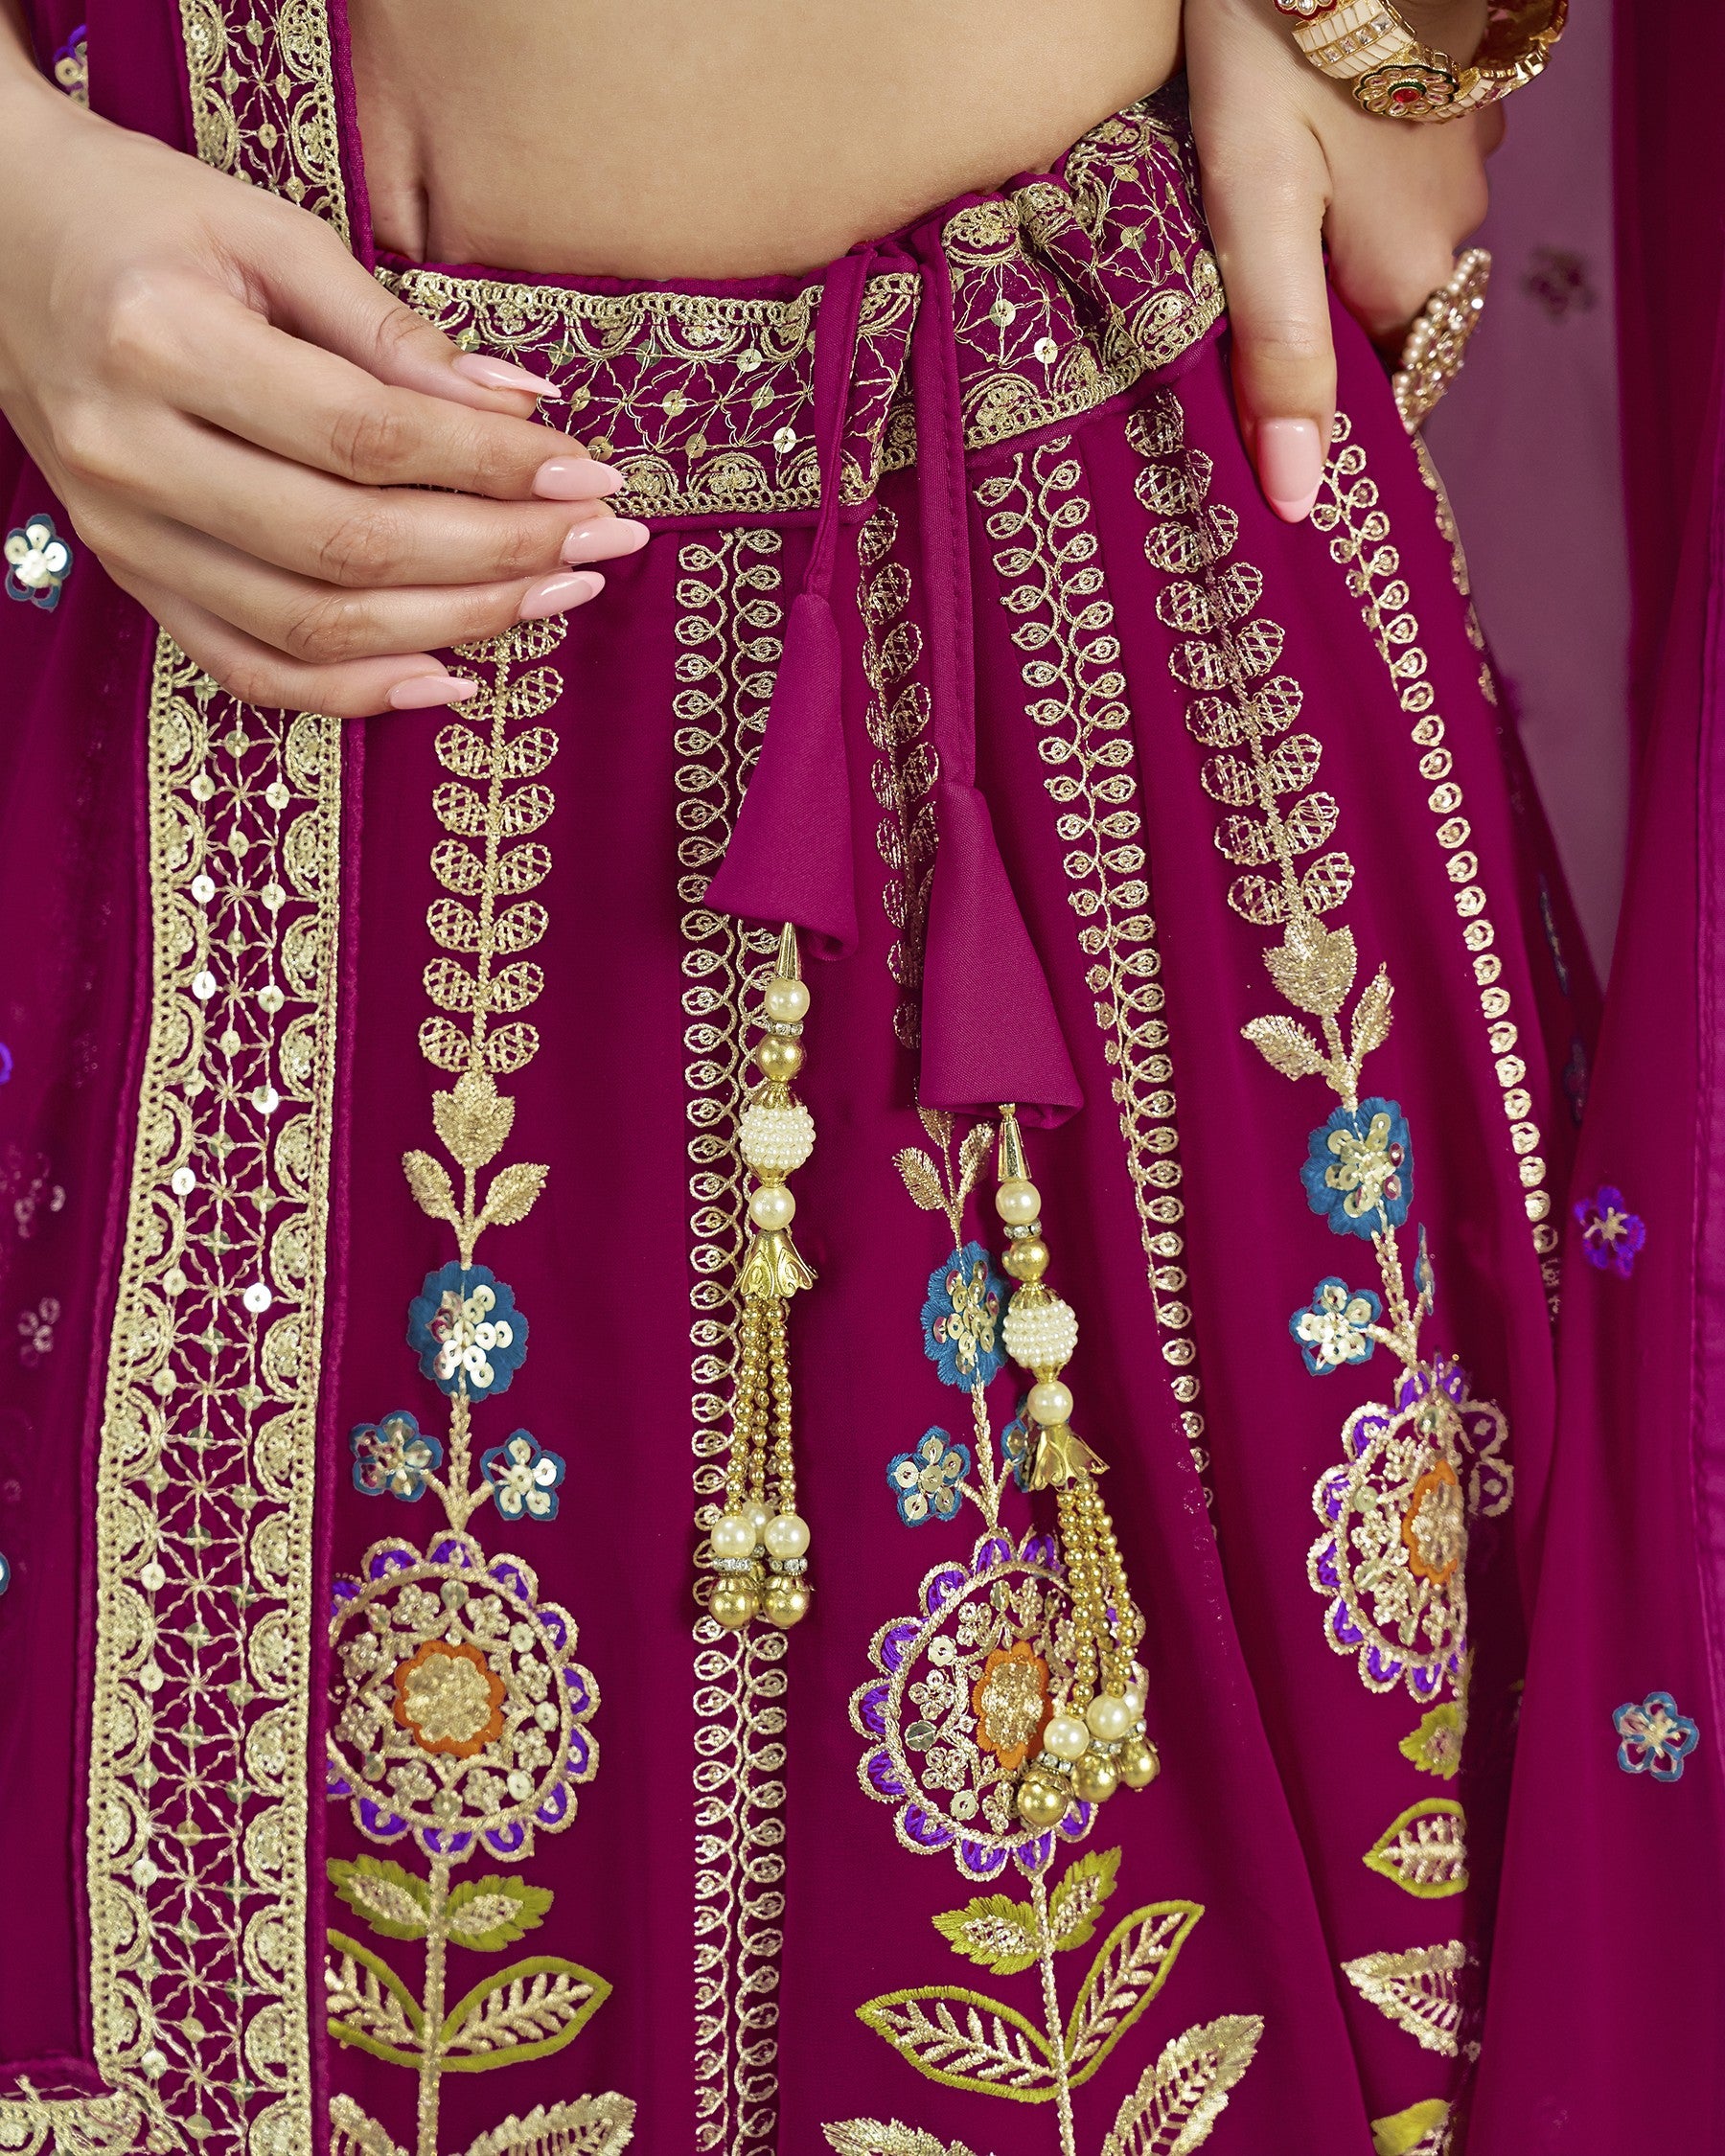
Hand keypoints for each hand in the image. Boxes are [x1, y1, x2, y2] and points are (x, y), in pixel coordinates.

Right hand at [0, 24, 645, 714]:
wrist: (2, 245)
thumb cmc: (145, 222)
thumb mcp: (268, 233)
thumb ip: (393, 331)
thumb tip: (524, 408)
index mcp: (163, 341)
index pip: (366, 437)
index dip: (492, 467)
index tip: (590, 472)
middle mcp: (133, 455)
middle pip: (350, 545)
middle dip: (498, 554)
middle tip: (599, 544)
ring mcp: (126, 534)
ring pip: (313, 624)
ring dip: (454, 625)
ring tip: (555, 596)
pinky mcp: (133, 578)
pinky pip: (251, 670)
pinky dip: (355, 692)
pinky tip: (450, 678)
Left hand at [1185, 0, 1502, 520]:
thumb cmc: (1279, 52)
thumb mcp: (1255, 212)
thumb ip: (1279, 355)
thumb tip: (1300, 499)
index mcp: (1406, 280)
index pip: (1376, 401)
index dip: (1316, 421)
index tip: (1254, 436)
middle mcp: (1452, 232)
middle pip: (1374, 325)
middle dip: (1310, 337)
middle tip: (1223, 330)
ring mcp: (1461, 157)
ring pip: (1379, 248)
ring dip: (1322, 255)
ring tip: (1244, 237)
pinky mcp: (1448, 97)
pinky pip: (1390, 179)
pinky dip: (1343, 186)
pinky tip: (1295, 158)